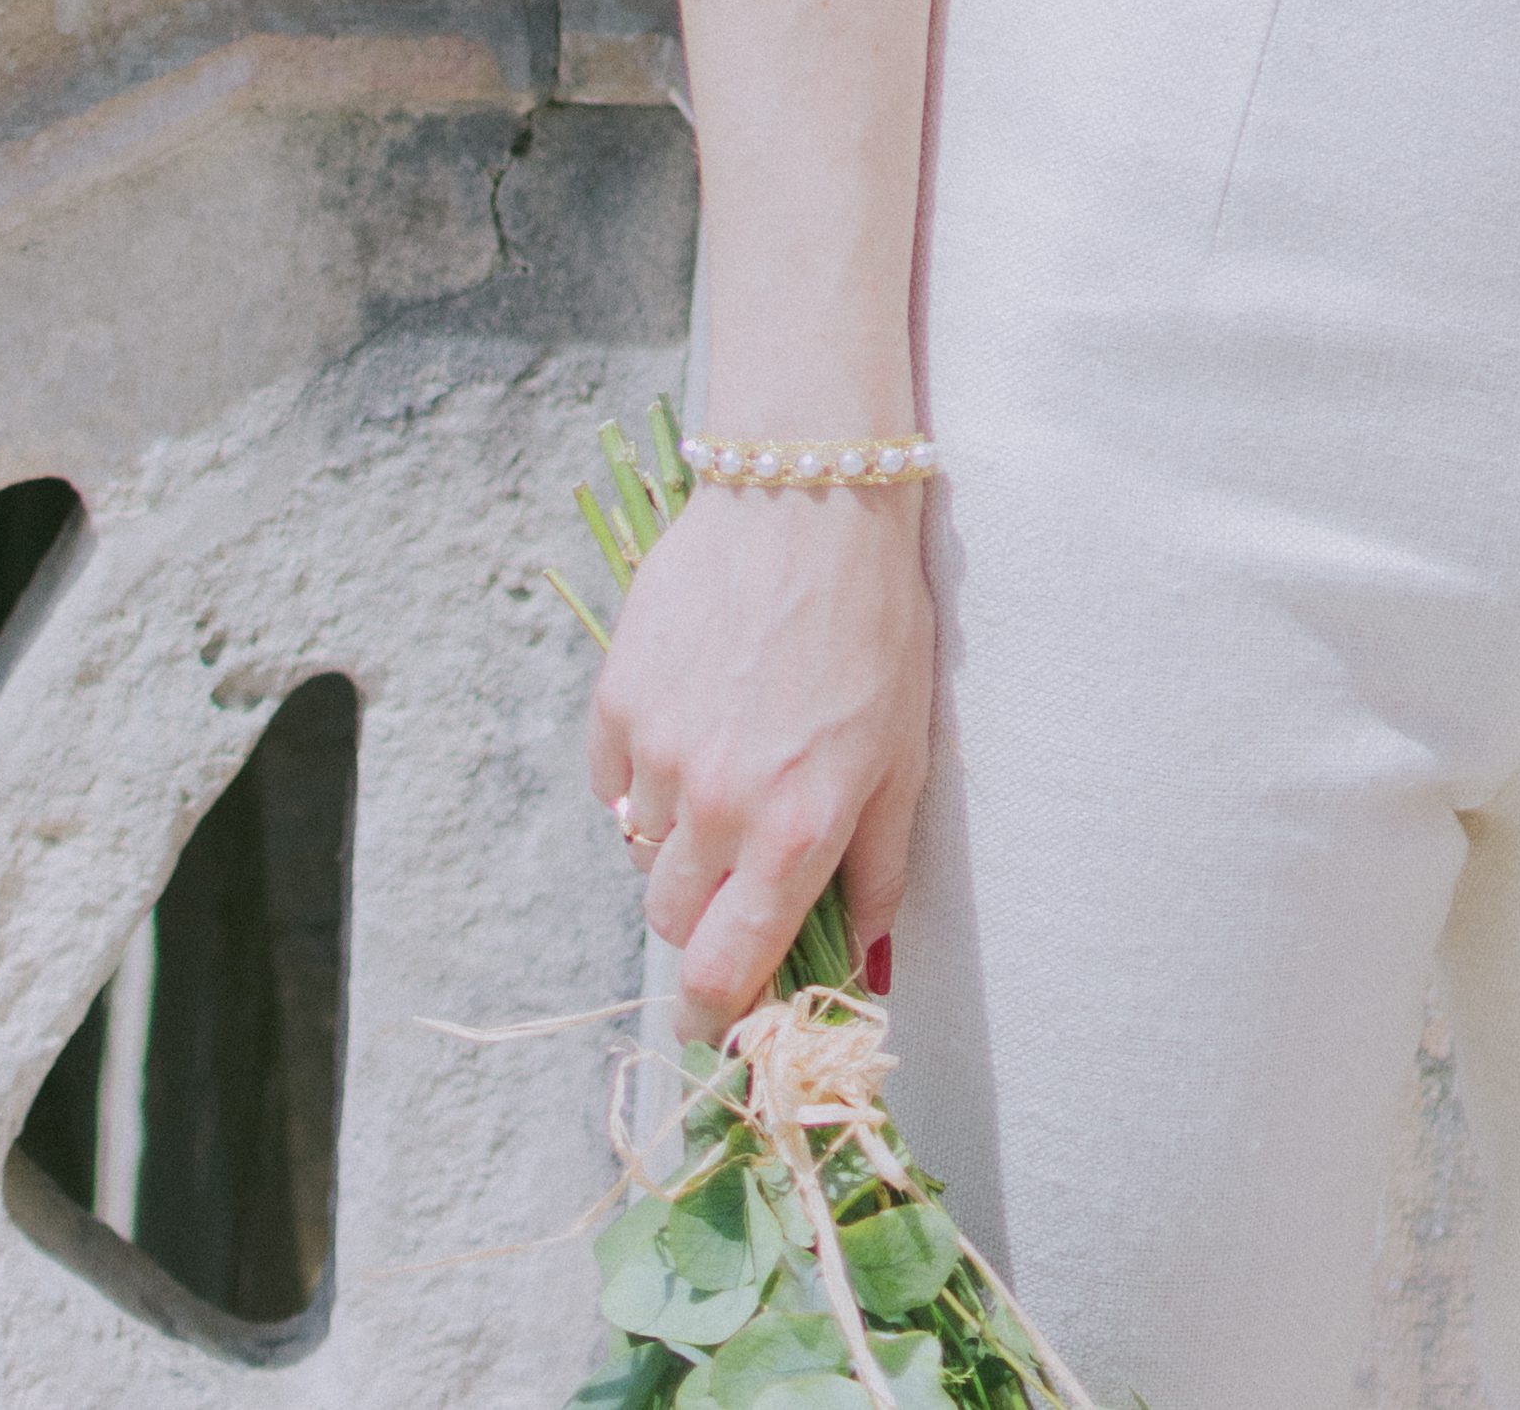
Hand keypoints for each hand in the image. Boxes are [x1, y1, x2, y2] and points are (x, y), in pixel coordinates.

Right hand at [590, 483, 933, 1030]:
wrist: (811, 496)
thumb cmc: (875, 626)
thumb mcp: (906, 756)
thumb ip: (879, 872)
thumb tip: (861, 969)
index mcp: (796, 832)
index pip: (727, 974)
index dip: (718, 1016)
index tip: (719, 1022)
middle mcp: (719, 806)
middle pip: (676, 922)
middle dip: (708, 913)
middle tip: (745, 860)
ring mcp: (659, 753)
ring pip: (643, 852)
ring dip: (679, 838)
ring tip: (731, 763)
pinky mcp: (617, 701)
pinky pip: (613, 781)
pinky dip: (643, 774)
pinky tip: (693, 718)